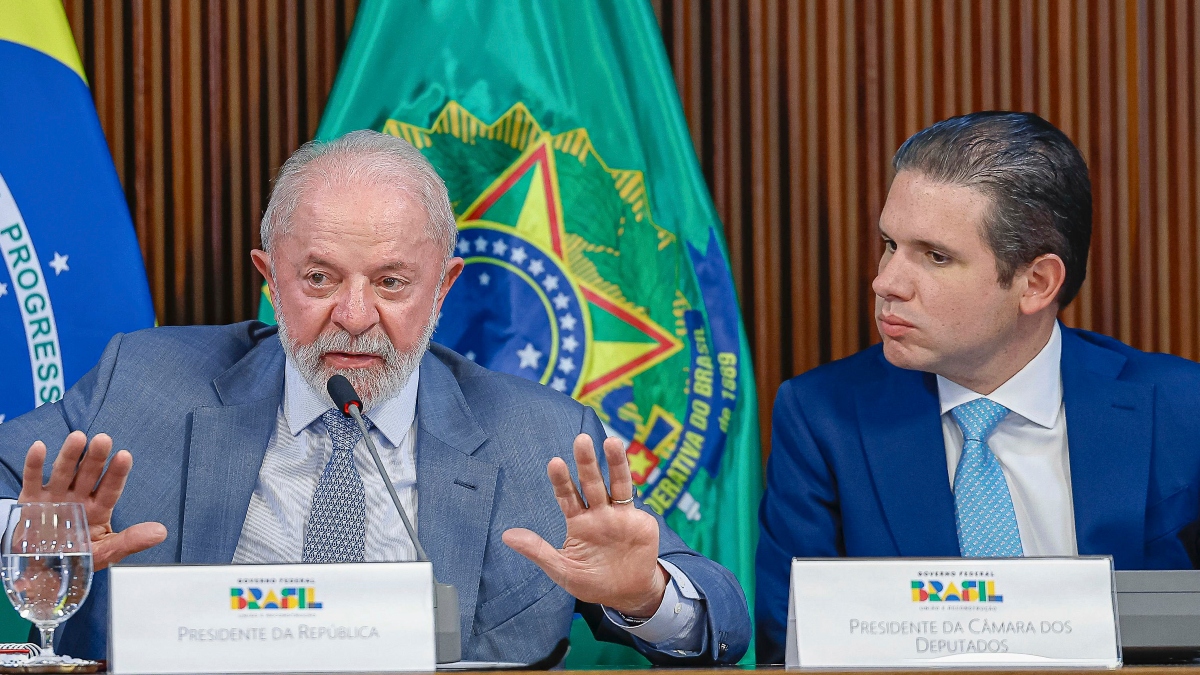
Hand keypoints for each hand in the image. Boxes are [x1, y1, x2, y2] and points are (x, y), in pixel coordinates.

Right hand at [19, 431, 167, 569]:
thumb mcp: (105, 552)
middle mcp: (78, 498)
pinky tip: (40, 447)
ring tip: (78, 438)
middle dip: (96, 458)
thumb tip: (161, 532)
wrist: (41, 570)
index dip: (117, 473)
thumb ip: (131, 541)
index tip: (124, 456)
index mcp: (98, 509)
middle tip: (103, 440)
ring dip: (70, 456)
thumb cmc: (76, 558)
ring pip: (64, 472)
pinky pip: (32, 480)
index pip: (110, 489)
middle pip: (89, 474)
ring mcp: (55, 497)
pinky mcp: (31, 500)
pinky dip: (34, 464)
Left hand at [502, 434, 667, 617]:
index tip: (555, 462)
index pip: (567, 496)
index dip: (561, 480)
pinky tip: (626, 465)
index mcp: (578, 523)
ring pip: (616, 483)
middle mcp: (597, 513)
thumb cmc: (593, 582)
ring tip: (612, 441)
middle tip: (581, 439)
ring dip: (614, 462)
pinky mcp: (638, 520)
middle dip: (586, 462)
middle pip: (590, 482)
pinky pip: (632, 500)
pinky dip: (630, 482)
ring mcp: (618, 515)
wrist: (628, 594)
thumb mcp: (562, 570)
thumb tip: (506, 535)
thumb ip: (538, 550)